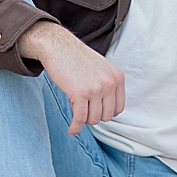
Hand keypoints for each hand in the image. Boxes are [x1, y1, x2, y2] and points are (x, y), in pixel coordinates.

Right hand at [20, 20, 124, 135]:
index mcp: (117, 78)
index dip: (105, 112)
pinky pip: (80, 119)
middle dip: (93, 116)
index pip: (118, 108)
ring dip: (84, 119)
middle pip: (106, 116)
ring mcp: (96, 88)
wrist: (58, 46)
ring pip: (94, 119)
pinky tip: (71, 130)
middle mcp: (109, 83)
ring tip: (76, 108)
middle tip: (82, 108)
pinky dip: (75, 127)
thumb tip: (108, 114)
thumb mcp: (101, 70)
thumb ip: (108, 87)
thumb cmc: (77, 59)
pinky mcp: (80, 93)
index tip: (94, 110)